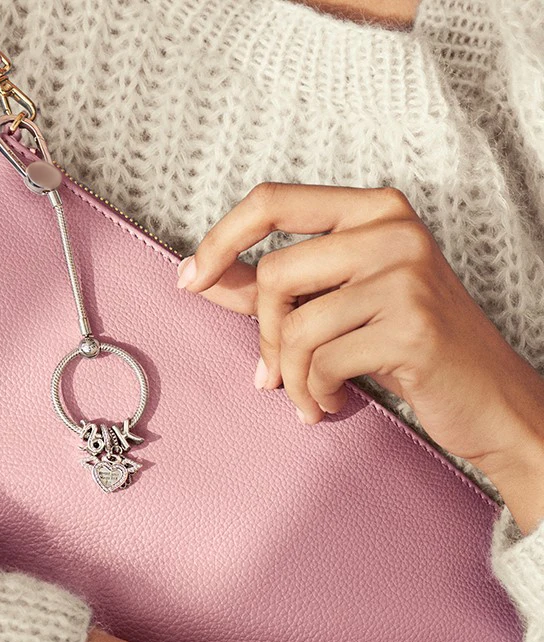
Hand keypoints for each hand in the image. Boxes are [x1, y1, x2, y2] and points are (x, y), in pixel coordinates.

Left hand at [175, 183, 543, 532]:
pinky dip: (313, 395)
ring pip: (294, 327)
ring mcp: (407, 275)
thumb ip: (271, 289)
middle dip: (263, 336)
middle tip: (273, 373)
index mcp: (373, 210)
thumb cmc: (406, 347)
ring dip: (289, 377)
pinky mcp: (413, 327)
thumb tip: (200, 277)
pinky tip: (332, 403)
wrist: (489, 398)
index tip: (190, 279)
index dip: (220, 239)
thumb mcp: (338, 305)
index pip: (272, 201)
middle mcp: (393, 230)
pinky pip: (321, 363)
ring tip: (307, 395)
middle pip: (274, 274)